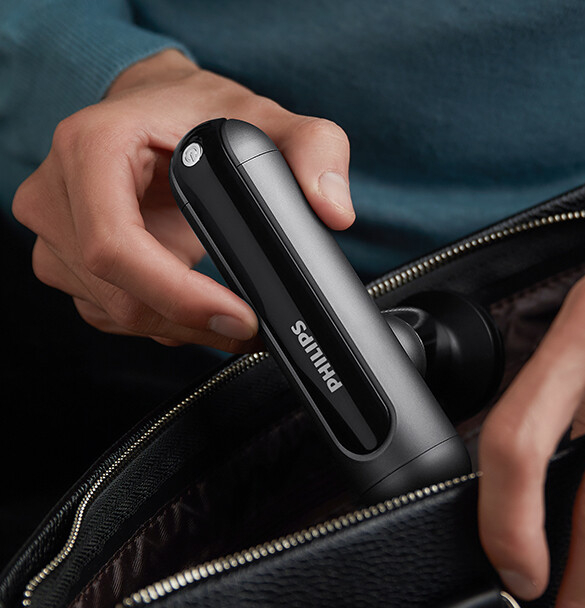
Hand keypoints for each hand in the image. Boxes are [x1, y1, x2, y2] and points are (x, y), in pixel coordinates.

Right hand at [12, 49, 354, 350]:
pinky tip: (197, 309)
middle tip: (252, 328)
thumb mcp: (266, 116)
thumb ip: (315, 151)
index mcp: (93, 149)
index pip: (115, 246)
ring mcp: (55, 233)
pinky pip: (112, 315)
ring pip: (115, 315)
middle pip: (117, 295)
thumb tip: (334, 210)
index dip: (177, 294)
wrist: (156, 108)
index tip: (238, 316)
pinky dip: (162, 322)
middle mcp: (59, 194)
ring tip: (233, 318)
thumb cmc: (198, 110)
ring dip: (180, 328)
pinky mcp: (68, 262)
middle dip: (191, 322)